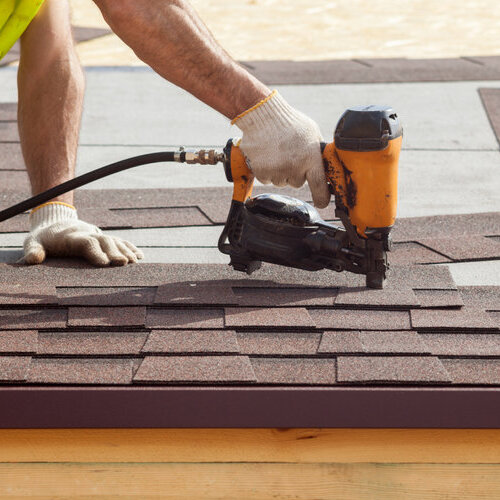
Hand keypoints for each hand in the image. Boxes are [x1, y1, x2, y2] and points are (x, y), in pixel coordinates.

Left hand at [23, 202, 143, 265]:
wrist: (54, 221)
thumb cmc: (42, 239)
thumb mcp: (32, 243)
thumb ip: (33, 251)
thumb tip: (33, 260)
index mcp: (71, 237)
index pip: (86, 242)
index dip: (95, 252)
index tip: (104, 264)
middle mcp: (87, 234)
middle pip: (104, 240)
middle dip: (115, 251)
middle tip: (123, 264)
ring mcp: (97, 234)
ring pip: (114, 240)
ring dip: (125, 250)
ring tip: (134, 262)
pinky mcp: (103, 238)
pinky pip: (119, 241)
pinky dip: (130, 247)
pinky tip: (140, 256)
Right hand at [232, 90, 330, 207]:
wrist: (262, 115)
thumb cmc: (289, 122)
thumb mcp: (312, 133)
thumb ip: (318, 151)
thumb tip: (325, 165)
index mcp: (310, 158)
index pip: (319, 185)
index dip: (322, 197)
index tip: (322, 203)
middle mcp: (294, 167)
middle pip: (297, 183)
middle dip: (295, 173)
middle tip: (290, 155)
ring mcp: (276, 171)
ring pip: (281, 182)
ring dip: (280, 172)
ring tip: (277, 153)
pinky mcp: (261, 172)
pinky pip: (267, 179)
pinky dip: (266, 171)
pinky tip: (267, 155)